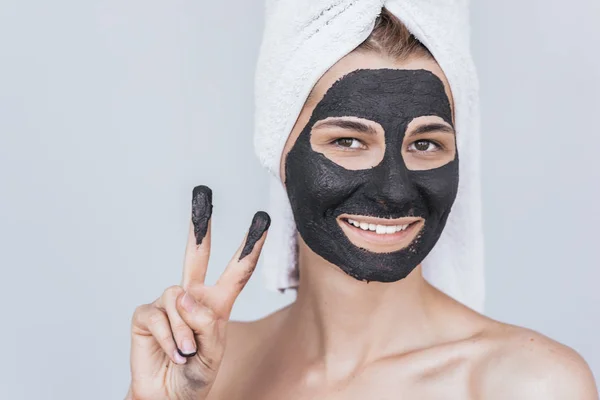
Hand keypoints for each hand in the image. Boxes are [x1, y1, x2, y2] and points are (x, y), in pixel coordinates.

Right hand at [126, 185, 269, 399]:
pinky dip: (168, 337)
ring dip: (185, 331)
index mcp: (217, 303)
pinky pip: (159, 315)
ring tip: (187, 353)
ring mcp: (167, 303)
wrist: (167, 396)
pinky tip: (172, 352)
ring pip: (179, 298)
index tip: (262, 221)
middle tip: (203, 194)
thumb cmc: (195, 374)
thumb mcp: (214, 352)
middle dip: (201, 225)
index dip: (251, 246)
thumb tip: (185, 294)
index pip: (237, 270)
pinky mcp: (146, 314)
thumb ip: (206, 323)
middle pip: (197, 253)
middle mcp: (192, 296)